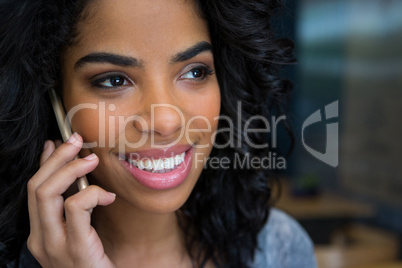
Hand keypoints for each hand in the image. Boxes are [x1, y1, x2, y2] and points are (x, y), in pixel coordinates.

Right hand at [27, 133, 115, 267]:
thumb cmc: (94, 263)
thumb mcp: (80, 234)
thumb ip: (75, 208)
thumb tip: (78, 175)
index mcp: (41, 233)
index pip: (34, 190)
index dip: (44, 162)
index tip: (56, 143)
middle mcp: (40, 239)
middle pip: (36, 187)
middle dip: (57, 158)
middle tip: (76, 140)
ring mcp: (54, 246)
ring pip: (48, 193)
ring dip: (70, 169)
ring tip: (90, 159)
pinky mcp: (75, 249)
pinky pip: (76, 208)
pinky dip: (92, 194)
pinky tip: (109, 196)